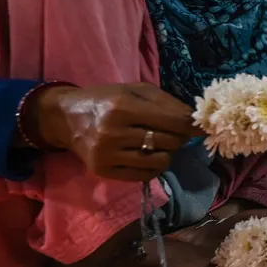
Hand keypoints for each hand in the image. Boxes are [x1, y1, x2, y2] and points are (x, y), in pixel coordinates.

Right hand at [30, 83, 199, 181]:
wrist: (65, 118)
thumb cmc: (105, 99)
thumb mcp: (134, 90)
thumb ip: (166, 102)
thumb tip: (195, 119)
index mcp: (122, 107)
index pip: (171, 121)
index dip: (191, 125)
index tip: (201, 127)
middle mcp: (114, 133)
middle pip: (168, 141)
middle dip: (178, 137)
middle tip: (173, 132)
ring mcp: (107, 155)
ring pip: (159, 161)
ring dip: (167, 153)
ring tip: (158, 144)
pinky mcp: (103, 171)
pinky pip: (144, 175)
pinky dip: (153, 167)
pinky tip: (148, 156)